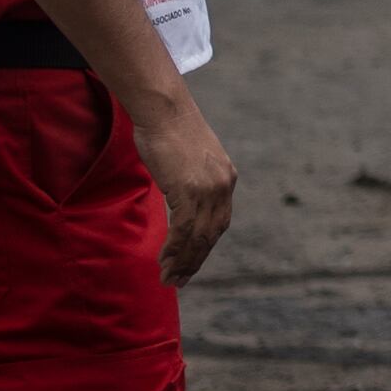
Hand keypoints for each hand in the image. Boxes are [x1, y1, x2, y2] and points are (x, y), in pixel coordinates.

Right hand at [136, 94, 238, 280]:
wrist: (164, 109)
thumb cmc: (169, 129)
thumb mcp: (189, 158)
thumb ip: (192, 179)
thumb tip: (182, 193)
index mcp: (226, 178)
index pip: (219, 222)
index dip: (205, 245)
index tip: (192, 262)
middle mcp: (223, 185)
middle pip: (211, 234)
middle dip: (195, 260)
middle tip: (179, 280)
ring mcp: (208, 189)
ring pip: (198, 237)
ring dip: (183, 261)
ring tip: (169, 278)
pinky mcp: (189, 190)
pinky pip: (183, 230)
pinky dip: (174, 249)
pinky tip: (164, 261)